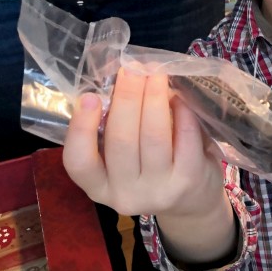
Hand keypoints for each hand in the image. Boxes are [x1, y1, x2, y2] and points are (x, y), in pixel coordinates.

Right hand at [63, 69, 223, 218]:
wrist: (193, 202)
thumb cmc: (152, 170)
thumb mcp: (124, 160)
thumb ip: (115, 130)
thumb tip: (120, 82)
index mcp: (98, 186)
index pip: (79, 162)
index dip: (80, 128)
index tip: (89, 95)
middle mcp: (124, 194)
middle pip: (121, 141)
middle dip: (126, 98)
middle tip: (132, 69)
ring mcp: (158, 190)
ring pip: (153, 137)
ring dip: (154, 99)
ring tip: (156, 74)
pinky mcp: (188, 181)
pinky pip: (185, 139)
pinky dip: (182, 113)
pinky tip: (180, 97)